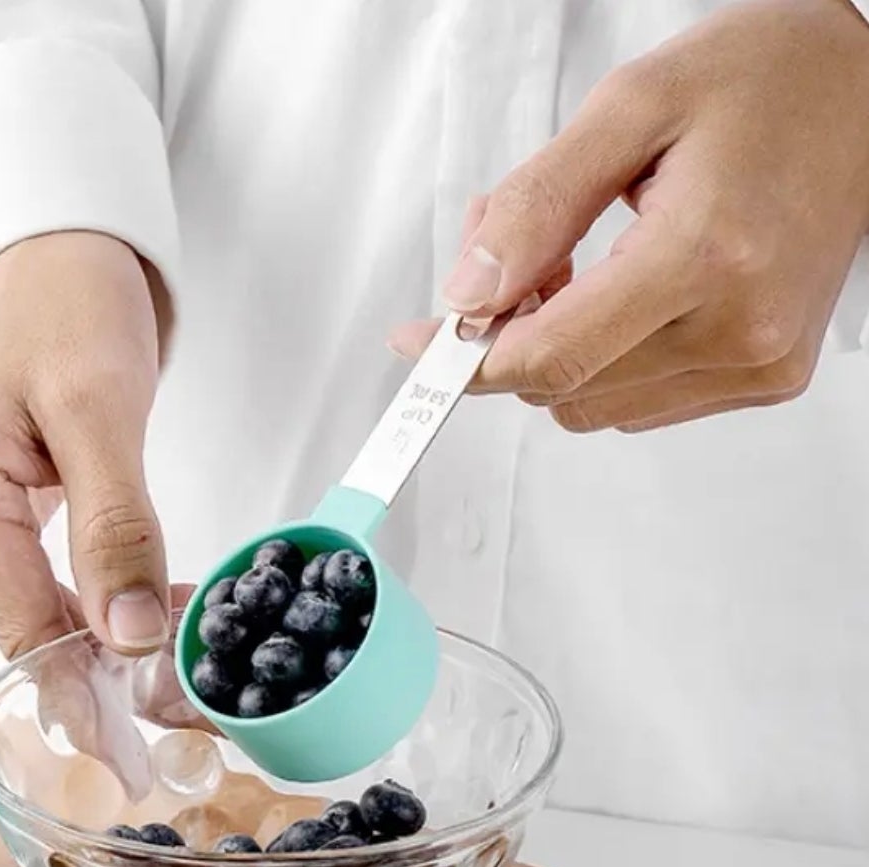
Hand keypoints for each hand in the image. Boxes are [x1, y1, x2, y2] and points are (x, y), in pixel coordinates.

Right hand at [0, 231, 172, 655]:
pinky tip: (128, 600)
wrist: (38, 264)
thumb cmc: (67, 311)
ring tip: (169, 618)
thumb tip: (129, 640)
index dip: (81, 694)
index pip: (19, 628)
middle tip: (182, 682)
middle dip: (100, 661)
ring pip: (20, 617)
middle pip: (18, 630)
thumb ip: (116, 528)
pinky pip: (17, 590)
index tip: (127, 757)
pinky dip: (76, 602)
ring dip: (94, 633)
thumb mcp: (105, 410)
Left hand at [390, 0, 868, 432]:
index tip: (421, 343)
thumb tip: (467, 295)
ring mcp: (758, 362)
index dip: (470, 358)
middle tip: (516, 257)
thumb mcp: (628, 108)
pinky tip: (625, 294)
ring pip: (592, 407)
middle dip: (513, 335)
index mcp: (707, 255)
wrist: (865, 90)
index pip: (550, 358)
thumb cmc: (762, 80)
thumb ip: (535, 206)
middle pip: (561, 389)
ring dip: (559, 350)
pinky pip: (639, 404)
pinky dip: (607, 361)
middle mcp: (741, 326)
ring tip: (582, 263)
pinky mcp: (766, 378)